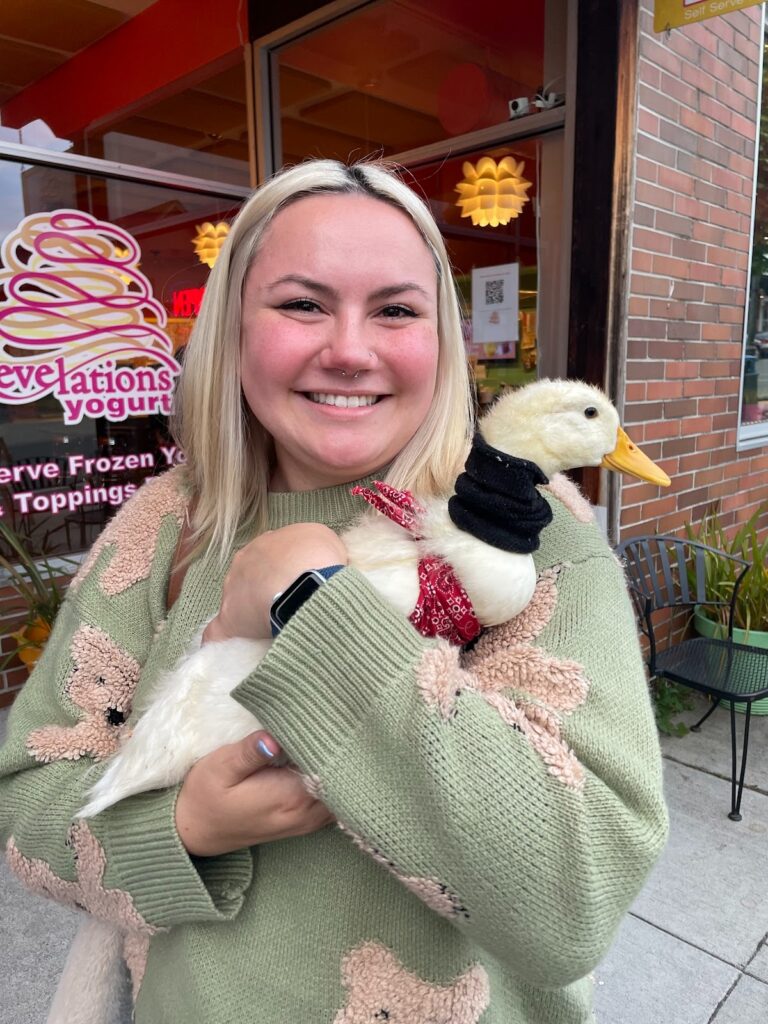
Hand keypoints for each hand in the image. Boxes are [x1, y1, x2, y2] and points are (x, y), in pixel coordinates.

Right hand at [175, 731, 332, 856]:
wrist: (195, 830)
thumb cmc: (206, 795)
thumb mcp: (221, 767)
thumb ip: (250, 753)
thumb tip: (274, 739)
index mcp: (291, 797)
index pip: (332, 765)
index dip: (336, 739)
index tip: (335, 715)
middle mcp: (307, 813)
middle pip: (344, 778)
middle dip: (344, 749)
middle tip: (339, 717)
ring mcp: (309, 821)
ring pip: (343, 790)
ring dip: (342, 764)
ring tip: (336, 732)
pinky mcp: (306, 821)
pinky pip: (334, 800)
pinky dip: (336, 779)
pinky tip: (327, 757)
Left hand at [204, 523, 347, 642]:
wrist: (305, 582)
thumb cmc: (317, 559)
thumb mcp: (326, 541)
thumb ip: (315, 549)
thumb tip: (317, 562)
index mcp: (267, 543)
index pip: (271, 556)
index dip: (284, 571)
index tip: (297, 584)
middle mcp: (245, 561)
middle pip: (252, 577)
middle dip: (265, 590)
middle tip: (287, 605)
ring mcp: (231, 590)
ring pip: (235, 602)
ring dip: (249, 613)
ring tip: (271, 628)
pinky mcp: (228, 620)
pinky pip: (218, 632)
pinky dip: (223, 640)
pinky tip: (231, 651)